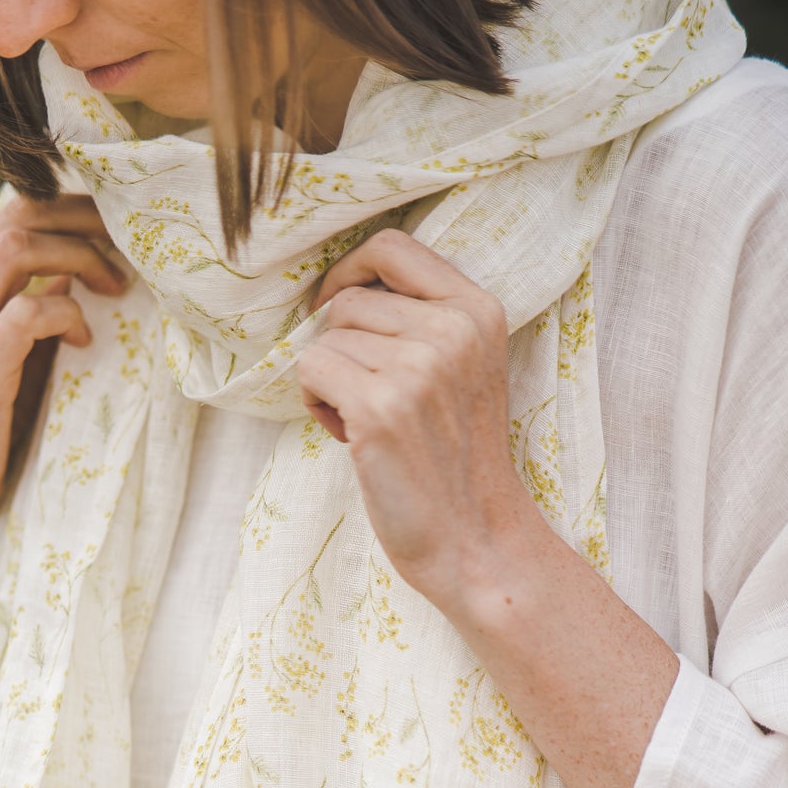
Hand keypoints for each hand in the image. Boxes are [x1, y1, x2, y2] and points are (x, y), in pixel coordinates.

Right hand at [0, 193, 127, 655]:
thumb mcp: (10, 348)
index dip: (75, 208)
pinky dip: (63, 313)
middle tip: (131, 256)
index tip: (122, 233)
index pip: (15, 206)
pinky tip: (83, 338)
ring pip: (17, 247)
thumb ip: (31, 299)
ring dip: (79, 258)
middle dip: (87, 224)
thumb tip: (85, 256)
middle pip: (20, 215)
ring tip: (116, 289)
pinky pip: (23, 313)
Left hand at [294, 229, 532, 617]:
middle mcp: (452, 330)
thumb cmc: (456, 461)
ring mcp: (417, 367)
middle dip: (343, 346)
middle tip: (371, 399)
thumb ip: (424, 321)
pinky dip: (315, 403)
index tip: (340, 307)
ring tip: (366, 423)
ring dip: (329, 380)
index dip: (351, 271)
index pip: (393, 246)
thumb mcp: (464, 371)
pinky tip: (350, 437)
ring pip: (327, 336)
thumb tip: (341, 289)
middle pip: (350, 299)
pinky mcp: (380, 407)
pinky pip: (310, 369)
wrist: (476, 541)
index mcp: (477, 310)